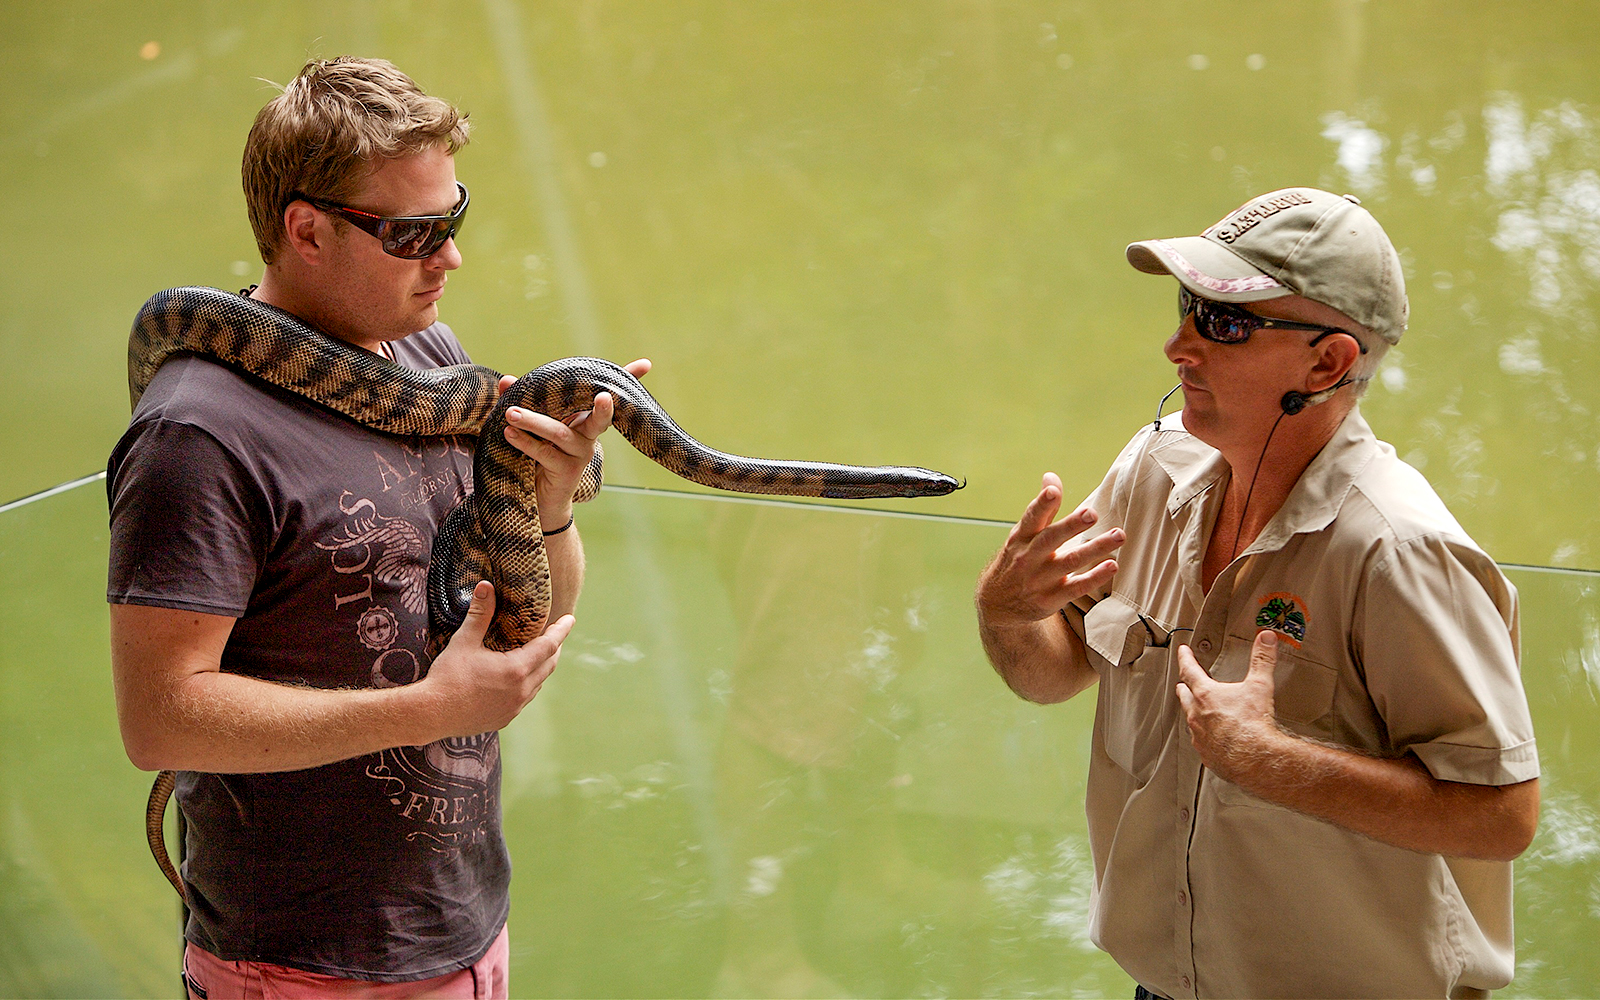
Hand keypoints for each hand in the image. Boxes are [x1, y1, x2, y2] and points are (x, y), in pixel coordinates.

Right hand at [422, 581, 573, 738]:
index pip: (549, 645)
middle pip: (549, 665)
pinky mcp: (505, 719)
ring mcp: (515, 708)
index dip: (561, 631)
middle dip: (554, 648)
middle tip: (553, 634)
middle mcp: (521, 690)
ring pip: (538, 683)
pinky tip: (517, 679)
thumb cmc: (447, 677)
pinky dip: (528, 684)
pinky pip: (525, 698)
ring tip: (537, 654)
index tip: (570, 619)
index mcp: (516, 670)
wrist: (431, 714)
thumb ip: (480, 614)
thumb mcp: (464, 642)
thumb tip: (486, 586)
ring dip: (541, 667)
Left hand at [499, 358, 650, 521]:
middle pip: (599, 419)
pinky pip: (546, 453)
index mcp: (585, 419)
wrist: (542, 497)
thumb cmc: (541, 453)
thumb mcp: (534, 425)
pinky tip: (510, 433)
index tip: (645, 364)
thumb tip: (505, 380)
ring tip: (511, 413)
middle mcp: (589, 435)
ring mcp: (580, 454)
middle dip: (605, 409)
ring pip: (560, 434)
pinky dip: (526, 442)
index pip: (606, 397)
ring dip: (534, 421)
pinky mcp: (567, 472)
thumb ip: (523, 401)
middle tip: (604, 396)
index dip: (627, 380)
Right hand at [976, 472, 1123, 628]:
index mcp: (1021, 538)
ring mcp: (1039, 580)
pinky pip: (1076, 588)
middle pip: (1051, 539)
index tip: (1053, 491)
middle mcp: (1028, 557)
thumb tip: (1051, 477)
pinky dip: (1094, 577)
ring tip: (1118, 536)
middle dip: (1071, 525)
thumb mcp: (1022, 535)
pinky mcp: (1050, 599)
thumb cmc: (1017, 561)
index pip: (1031, 518)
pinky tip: (1112, 565)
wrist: (998, 604)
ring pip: (1070, 562)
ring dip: (1095, 549)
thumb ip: (1042, 509)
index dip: (1042, 504)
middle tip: (1092, 513)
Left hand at [1175, 629, 1287, 782]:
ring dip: (1194, 713)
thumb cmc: (1253, 725)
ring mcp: (1200, 736)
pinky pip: (1202, 743)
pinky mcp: (1207, 754)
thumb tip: (1265, 639)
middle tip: (1183, 683)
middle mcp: (1197, 715)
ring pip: (1191, 720)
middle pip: (1185, 696)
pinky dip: (1206, 737)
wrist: (1254, 759)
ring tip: (1199, 711)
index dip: (1185, 658)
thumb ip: (1262, 659)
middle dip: (1184, 687)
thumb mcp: (1259, 685)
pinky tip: (1213, 739)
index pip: (1189, 670)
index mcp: (1206, 695)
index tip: (1182, 652)